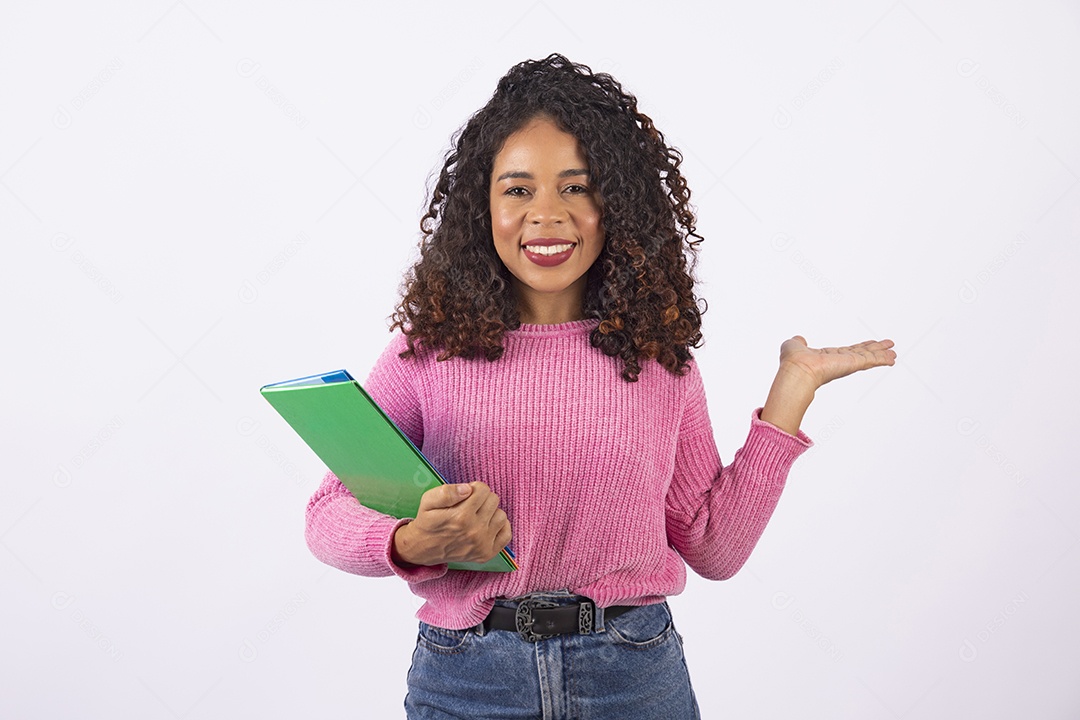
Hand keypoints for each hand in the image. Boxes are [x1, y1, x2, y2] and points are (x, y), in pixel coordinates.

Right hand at [391, 482, 511, 566]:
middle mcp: (474, 531)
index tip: (466, 495)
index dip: (474, 488)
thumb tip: (468, 489)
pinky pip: (507, 534)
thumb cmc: (427, 521)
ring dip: (491, 513)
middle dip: (482, 499)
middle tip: (470, 506)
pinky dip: (499, 527)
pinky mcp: (487, 553)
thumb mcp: (428, 500)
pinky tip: (486, 526)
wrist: (423, 548)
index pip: (483, 489)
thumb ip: (446, 492)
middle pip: (494, 500)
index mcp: (461, 516)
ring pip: (501, 515)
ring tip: (477, 516)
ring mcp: (482, 544)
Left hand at [776, 335, 896, 391]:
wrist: (797, 370)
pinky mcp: (853, 364)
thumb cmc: (792, 361)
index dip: (859, 348)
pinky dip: (882, 359)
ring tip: (894, 354)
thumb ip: (798, 342)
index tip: (869, 345)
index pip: (847, 352)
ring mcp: (847, 364)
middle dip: (875, 351)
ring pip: (868, 358)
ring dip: (882, 356)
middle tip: (888, 347)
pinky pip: (871, 360)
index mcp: (827, 358)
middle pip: (861, 354)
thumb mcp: (793, 345)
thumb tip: (798, 339)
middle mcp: (839, 362)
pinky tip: (892, 358)